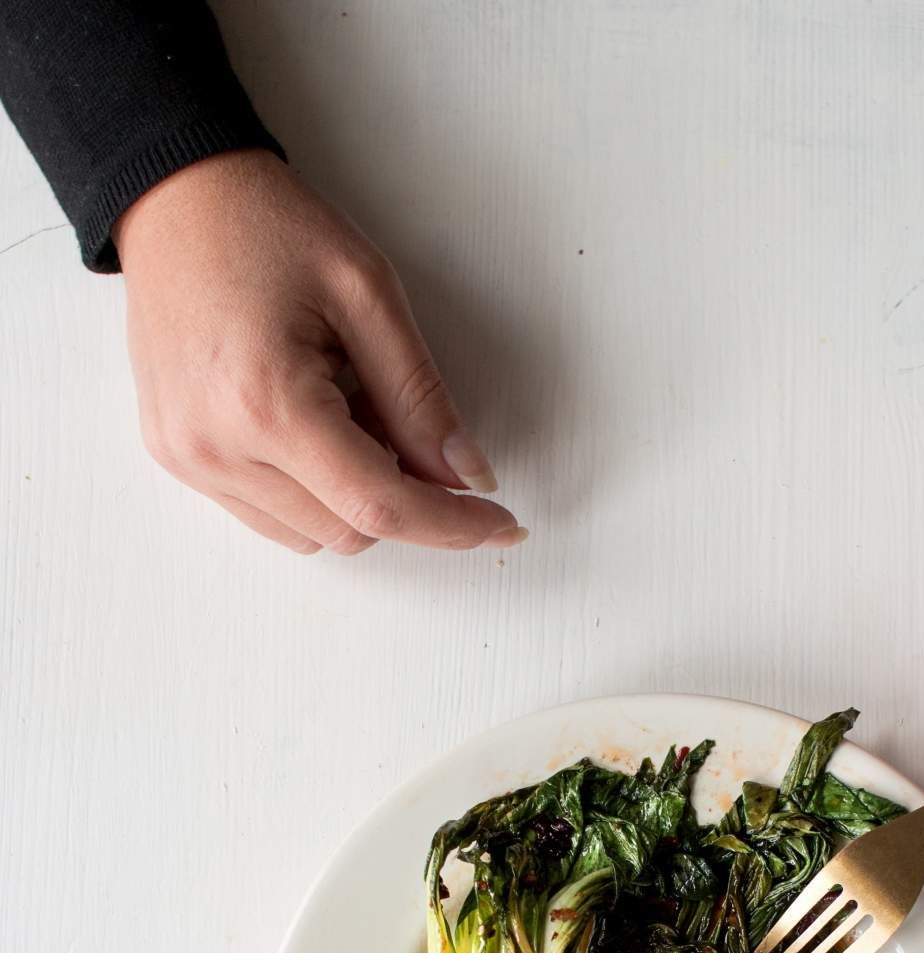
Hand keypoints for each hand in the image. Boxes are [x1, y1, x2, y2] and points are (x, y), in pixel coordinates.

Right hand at [112, 150, 525, 555]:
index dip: (451, 525)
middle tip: (393, 411)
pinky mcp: (177, 460)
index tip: (503, 527)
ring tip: (341, 405)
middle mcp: (218, 447)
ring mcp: (190, 460)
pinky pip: (270, 518)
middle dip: (398, 491)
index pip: (380, 505)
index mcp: (269, 403)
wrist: (174, 198)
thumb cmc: (268, 228)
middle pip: (351, 531)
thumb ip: (421, 398)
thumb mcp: (369, 295)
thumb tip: (469, 477)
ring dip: (351, 494)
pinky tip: (306, 422)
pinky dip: (310, 490)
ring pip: (314, 536)